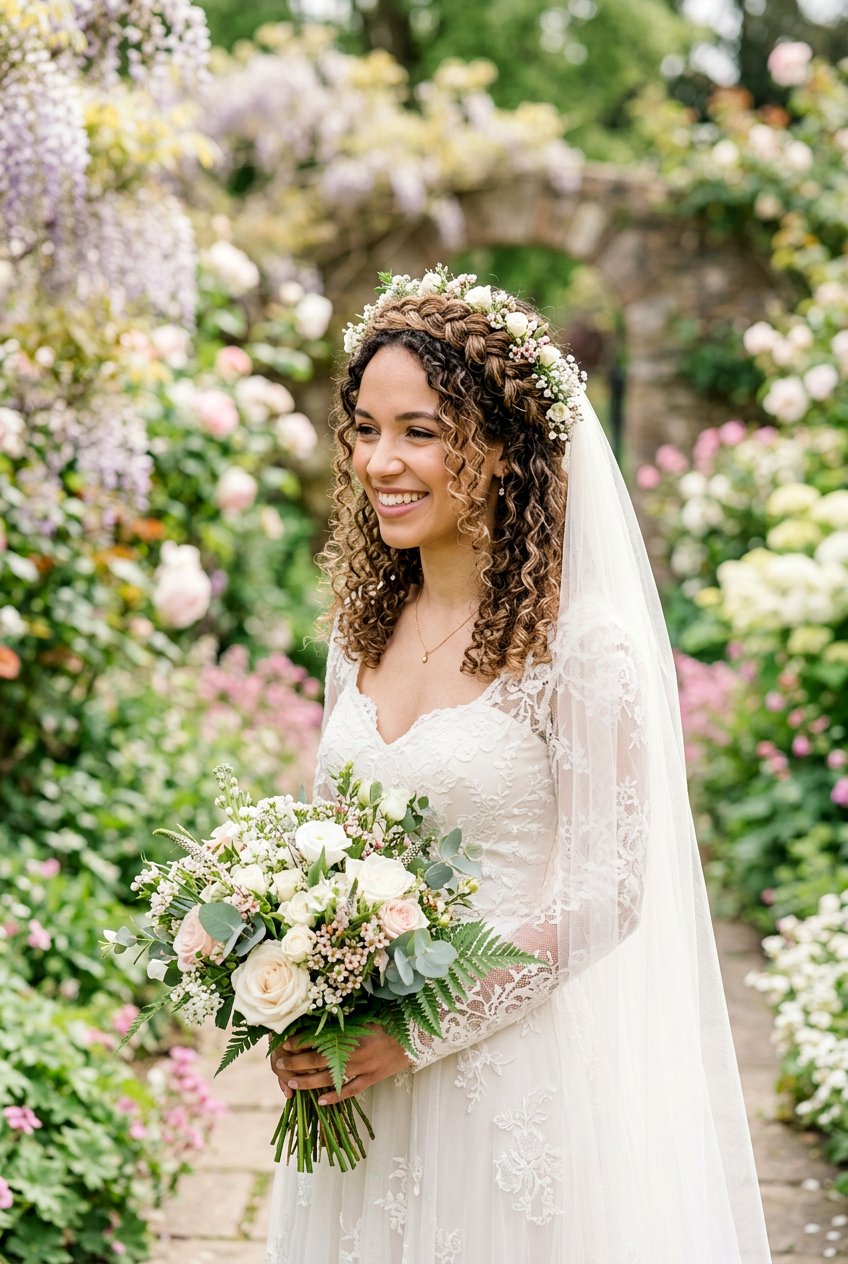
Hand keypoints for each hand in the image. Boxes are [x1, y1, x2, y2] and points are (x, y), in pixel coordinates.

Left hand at [270, 1026, 411, 1105]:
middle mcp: (355, 1052)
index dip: (300, 1042)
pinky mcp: (372, 1078)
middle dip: (297, 1062)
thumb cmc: (389, 1021)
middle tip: (280, 1064)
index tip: (285, 1043)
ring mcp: (363, 1068)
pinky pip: (351, 1090)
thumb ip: (345, 1019)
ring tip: (291, 1083)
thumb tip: (320, 1017)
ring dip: (308, 1082)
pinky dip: (335, 1096)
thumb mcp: (366, 1015)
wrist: (415, 1036)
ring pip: (330, 1078)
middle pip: (319, 1060)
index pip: (319, 1039)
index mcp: (352, 1033)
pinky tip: (321, 1101)